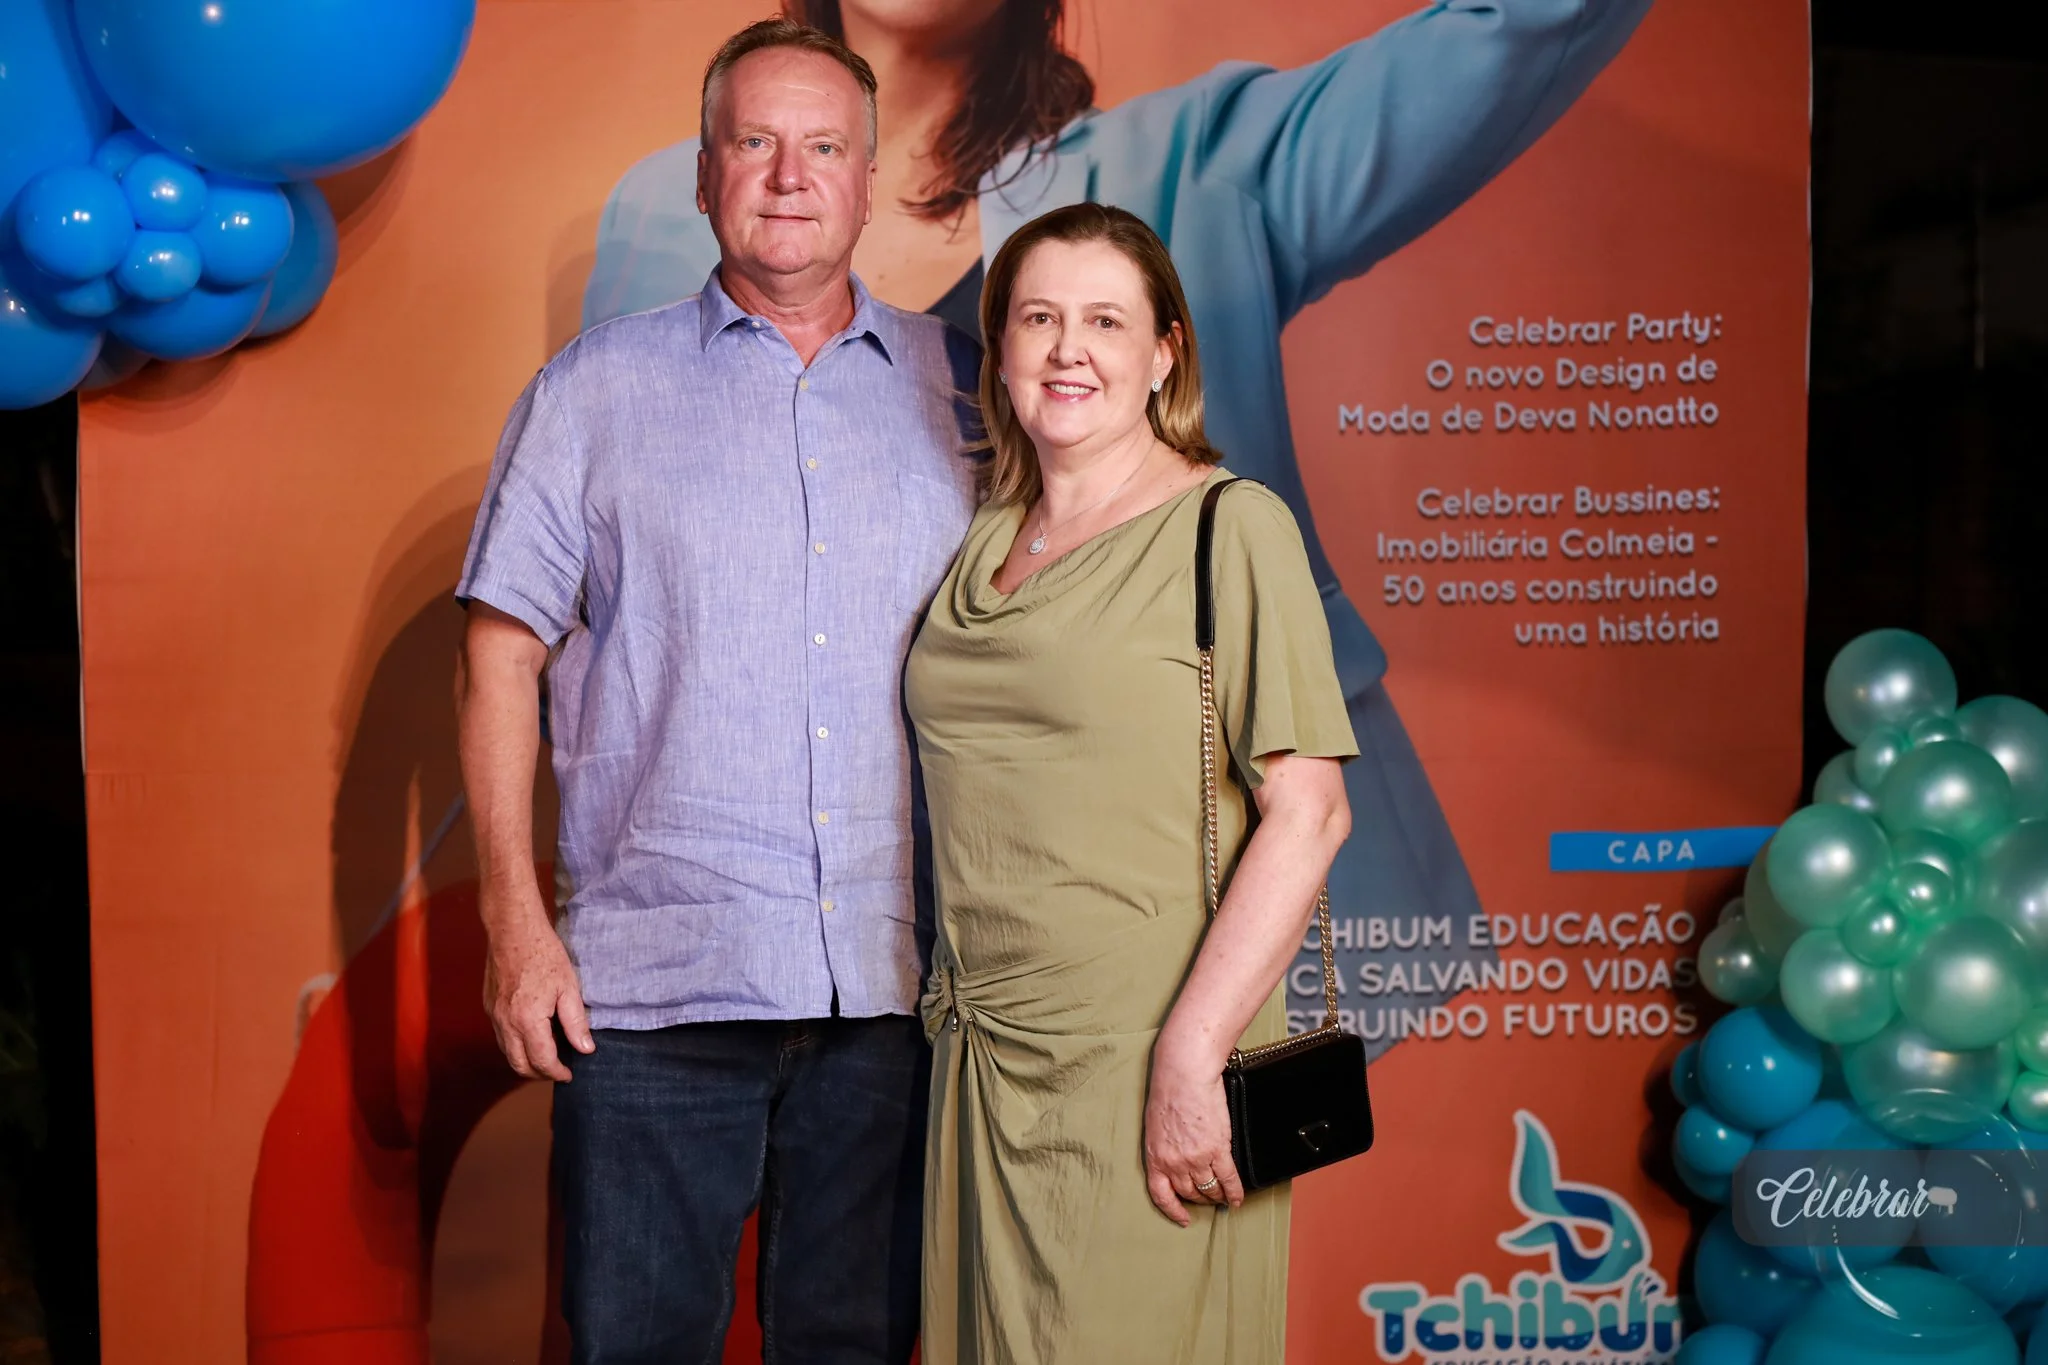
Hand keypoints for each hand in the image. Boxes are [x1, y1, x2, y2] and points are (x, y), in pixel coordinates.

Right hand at [481, 901, 593, 1081]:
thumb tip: (586, 1049)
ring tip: (547, 1057)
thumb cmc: (544, 954)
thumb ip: (576, 1023)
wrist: (513, 930)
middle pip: (519, 1065)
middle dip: (539, 1074)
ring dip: (525, 1061)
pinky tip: (531, 1037)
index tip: (569, 1075)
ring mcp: (494, 1015)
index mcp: (527, 1020)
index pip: (542, 1061)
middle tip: (558, 1071)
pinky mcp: (489, 1006)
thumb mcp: (569, 987)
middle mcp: (505, 1023)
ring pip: (507, 1053)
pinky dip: (515, 1045)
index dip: (557, 1073)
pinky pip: (500, 1037)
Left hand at [1143, 1037, 1243, 1225]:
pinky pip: (1229, 1179)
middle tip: (1209, 1198)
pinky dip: (1235, 1192)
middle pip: (1189, 1192)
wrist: (1184, 1074)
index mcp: (1154, 1156)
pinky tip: (1238, 1198)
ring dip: (1217, 1196)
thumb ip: (1165, 1144)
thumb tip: (1177, 1155)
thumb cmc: (1168, 1090)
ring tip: (1224, 1198)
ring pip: (1209, 1189)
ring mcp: (1196, 1158)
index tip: (1183, 1218)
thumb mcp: (1156, 1124)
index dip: (1173, 1210)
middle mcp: (1173, 1162)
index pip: (1161, 1195)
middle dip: (1199, 1198)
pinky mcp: (1217, 1149)